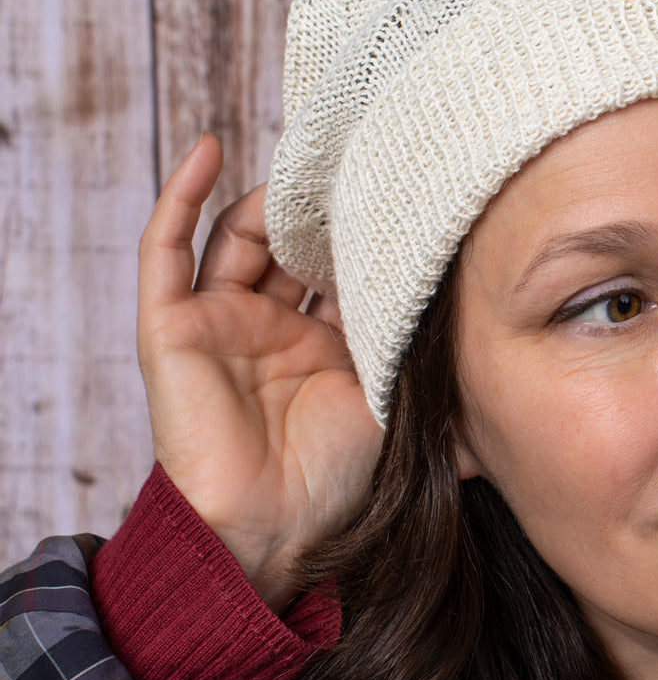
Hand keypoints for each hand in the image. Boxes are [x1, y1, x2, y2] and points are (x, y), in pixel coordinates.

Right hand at [137, 135, 382, 610]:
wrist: (270, 530)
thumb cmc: (335, 482)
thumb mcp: (389, 398)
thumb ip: (411, 347)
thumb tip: (468, 303)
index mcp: (324, 345)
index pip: (342, 268)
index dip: (363, 231)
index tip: (398, 185)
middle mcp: (272, 327)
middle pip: (293, 246)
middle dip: (322, 209)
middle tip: (357, 163)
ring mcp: (220, 324)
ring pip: (239, 237)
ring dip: (270, 198)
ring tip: (307, 162)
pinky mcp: (173, 327)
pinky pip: (166, 251)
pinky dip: (180, 197)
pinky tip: (209, 149)